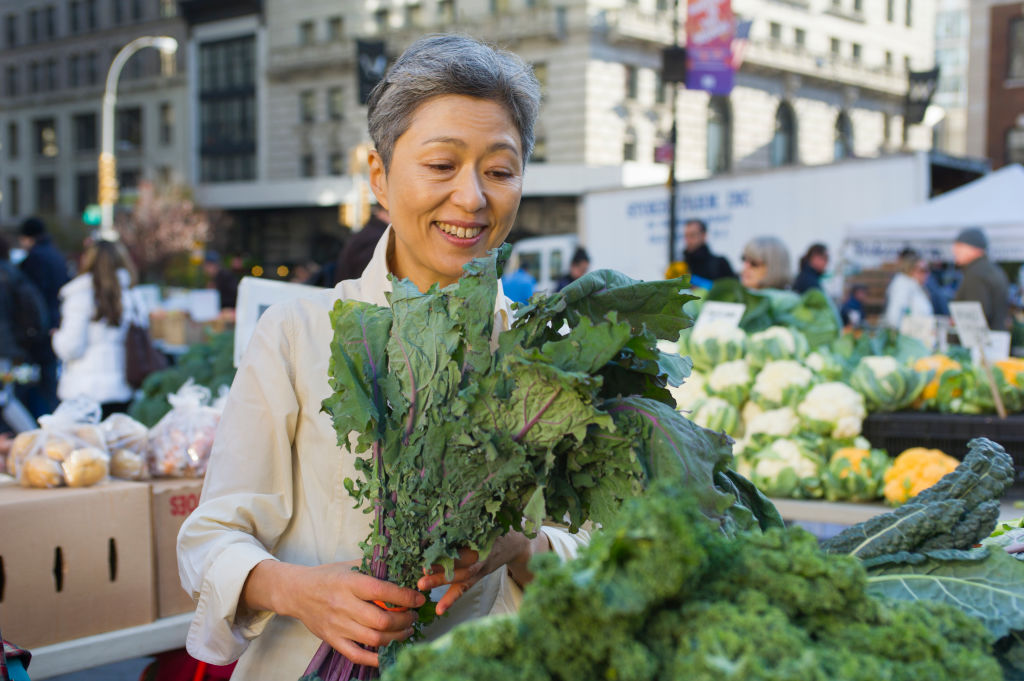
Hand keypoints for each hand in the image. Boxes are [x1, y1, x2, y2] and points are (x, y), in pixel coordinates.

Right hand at [243, 559, 424, 667]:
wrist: (297, 592)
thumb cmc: (329, 576)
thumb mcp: (351, 565)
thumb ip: (376, 567)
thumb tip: (406, 569)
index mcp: (350, 583)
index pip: (382, 592)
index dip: (405, 597)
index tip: (419, 599)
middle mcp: (344, 605)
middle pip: (382, 620)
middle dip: (405, 620)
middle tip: (413, 617)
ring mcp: (338, 625)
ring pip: (374, 639)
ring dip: (397, 637)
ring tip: (406, 630)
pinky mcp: (332, 640)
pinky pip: (357, 654)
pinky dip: (376, 657)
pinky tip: (389, 650)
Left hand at [416, 531, 550, 615]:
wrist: (517, 543)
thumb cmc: (496, 526)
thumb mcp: (487, 519)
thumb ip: (470, 518)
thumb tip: (445, 506)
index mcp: (483, 536)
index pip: (465, 542)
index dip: (450, 547)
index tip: (432, 548)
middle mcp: (482, 553)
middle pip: (461, 562)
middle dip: (442, 567)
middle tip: (422, 571)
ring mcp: (481, 567)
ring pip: (461, 576)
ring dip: (441, 582)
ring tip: (422, 585)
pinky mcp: (479, 575)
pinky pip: (465, 588)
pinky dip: (452, 598)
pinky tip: (440, 609)